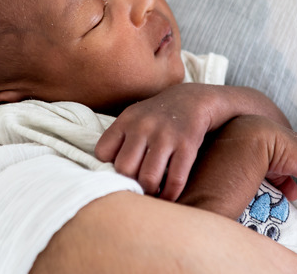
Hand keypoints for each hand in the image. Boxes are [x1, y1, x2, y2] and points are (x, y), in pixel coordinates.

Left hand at [95, 83, 221, 199]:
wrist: (193, 99)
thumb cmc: (156, 117)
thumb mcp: (133, 119)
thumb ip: (119, 141)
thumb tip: (108, 175)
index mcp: (125, 121)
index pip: (103, 152)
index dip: (108, 168)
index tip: (118, 174)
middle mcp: (142, 127)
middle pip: (124, 168)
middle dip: (129, 183)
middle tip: (135, 189)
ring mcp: (165, 136)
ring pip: (148, 178)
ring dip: (149, 192)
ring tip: (151, 193)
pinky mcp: (186, 145)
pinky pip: (175, 179)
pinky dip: (170, 194)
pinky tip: (168, 196)